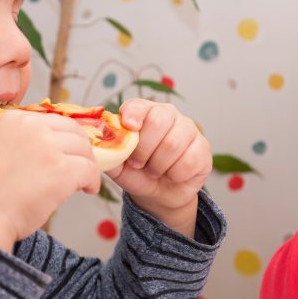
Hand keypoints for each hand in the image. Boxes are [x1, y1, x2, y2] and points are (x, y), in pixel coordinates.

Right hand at [0, 110, 100, 251]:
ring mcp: (47, 147)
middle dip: (80, 151)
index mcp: (14, 118)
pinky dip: (92, 181)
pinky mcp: (61, 169)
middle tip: (80, 167)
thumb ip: (27, 141)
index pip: (55, 120)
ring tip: (81, 182)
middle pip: (74, 132)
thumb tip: (60, 144)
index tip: (69, 152)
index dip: (67, 138)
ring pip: (85, 151)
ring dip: (86, 167)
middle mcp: (31, 126)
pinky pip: (90, 170)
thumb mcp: (1, 150)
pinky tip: (87, 190)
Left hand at [106, 99, 211, 236]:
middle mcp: (168, 115)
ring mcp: (188, 129)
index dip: (133, 114)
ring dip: (157, 165)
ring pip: (172, 144)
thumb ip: (106, 150)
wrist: (159, 193)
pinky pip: (189, 161)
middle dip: (143, 149)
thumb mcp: (116, 164)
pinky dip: (175, 174)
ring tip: (153, 170)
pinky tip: (171, 175)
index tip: (129, 127)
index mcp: (143, 113)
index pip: (138, 105)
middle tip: (137, 163)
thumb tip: (94, 141)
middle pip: (157, 121)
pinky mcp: (203, 147)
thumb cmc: (135, 172)